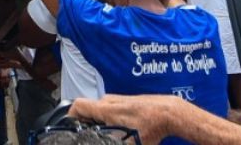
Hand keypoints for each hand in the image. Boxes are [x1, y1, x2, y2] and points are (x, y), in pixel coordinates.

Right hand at [68, 95, 187, 142]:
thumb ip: (111, 142)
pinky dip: (111, 120)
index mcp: (105, 109)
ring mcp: (119, 100)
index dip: (70, 118)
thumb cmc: (152, 126)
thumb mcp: (129, 143)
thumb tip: (108, 141)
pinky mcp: (127, 102)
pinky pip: (112, 110)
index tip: (70, 129)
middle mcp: (109, 101)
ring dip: (100, 123)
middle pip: (88, 111)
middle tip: (90, 137)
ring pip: (101, 111)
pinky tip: (121, 131)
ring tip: (107, 135)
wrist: (170, 113)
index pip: (77, 107)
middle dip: (87, 125)